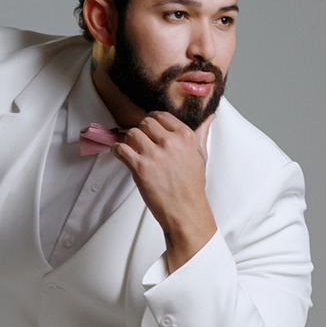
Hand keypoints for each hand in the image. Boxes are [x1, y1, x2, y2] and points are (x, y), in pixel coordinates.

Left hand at [113, 111, 216, 271]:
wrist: (185, 210)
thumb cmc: (192, 187)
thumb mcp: (200, 156)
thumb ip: (201, 134)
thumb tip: (208, 119)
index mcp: (185, 136)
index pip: (162, 116)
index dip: (152, 121)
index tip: (149, 128)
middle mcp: (170, 142)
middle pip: (145, 123)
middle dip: (141, 131)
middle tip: (140, 141)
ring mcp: (154, 154)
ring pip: (131, 133)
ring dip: (128, 141)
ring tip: (131, 149)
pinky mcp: (140, 167)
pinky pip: (121, 149)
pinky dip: (117, 150)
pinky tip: (120, 154)